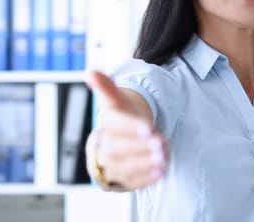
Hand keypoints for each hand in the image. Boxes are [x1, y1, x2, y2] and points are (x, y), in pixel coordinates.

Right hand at [84, 70, 167, 190]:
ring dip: (144, 164)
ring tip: (162, 158)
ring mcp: (113, 168)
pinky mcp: (123, 181)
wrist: (119, 140)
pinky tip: (161, 171)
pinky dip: (146, 178)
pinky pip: (132, 182)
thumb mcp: (117, 101)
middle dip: (140, 147)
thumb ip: (106, 87)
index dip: (131, 128)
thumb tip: (90, 70)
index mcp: (105, 128)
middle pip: (118, 150)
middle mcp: (105, 150)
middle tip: (159, 142)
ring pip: (125, 168)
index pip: (115, 128)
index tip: (148, 126)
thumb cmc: (121, 119)